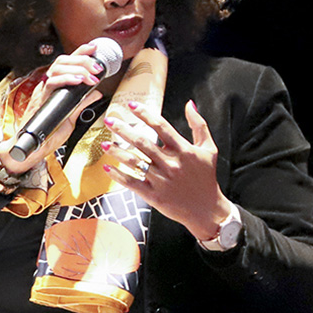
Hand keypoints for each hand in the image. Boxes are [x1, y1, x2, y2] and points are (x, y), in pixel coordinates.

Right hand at [0, 41, 104, 174]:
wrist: (31, 148)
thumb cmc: (47, 134)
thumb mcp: (71, 117)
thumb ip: (82, 104)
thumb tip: (96, 93)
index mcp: (55, 87)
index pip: (67, 63)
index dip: (80, 53)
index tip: (94, 48)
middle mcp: (47, 86)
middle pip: (62, 61)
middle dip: (82, 60)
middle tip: (97, 67)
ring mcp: (43, 91)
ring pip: (57, 68)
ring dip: (77, 69)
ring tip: (90, 76)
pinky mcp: (40, 99)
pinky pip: (51, 83)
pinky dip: (66, 79)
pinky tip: (78, 81)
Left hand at [102, 99, 232, 239]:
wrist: (207, 209)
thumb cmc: (206, 176)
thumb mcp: (209, 149)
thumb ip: (199, 125)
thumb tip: (189, 104)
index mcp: (184, 150)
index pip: (162, 127)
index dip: (146, 114)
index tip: (131, 105)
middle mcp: (171, 164)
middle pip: (143, 143)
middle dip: (124, 130)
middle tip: (109, 121)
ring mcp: (162, 180)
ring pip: (135, 163)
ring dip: (117, 152)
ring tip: (104, 143)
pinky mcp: (154, 196)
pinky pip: (133, 183)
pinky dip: (119, 175)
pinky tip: (107, 167)